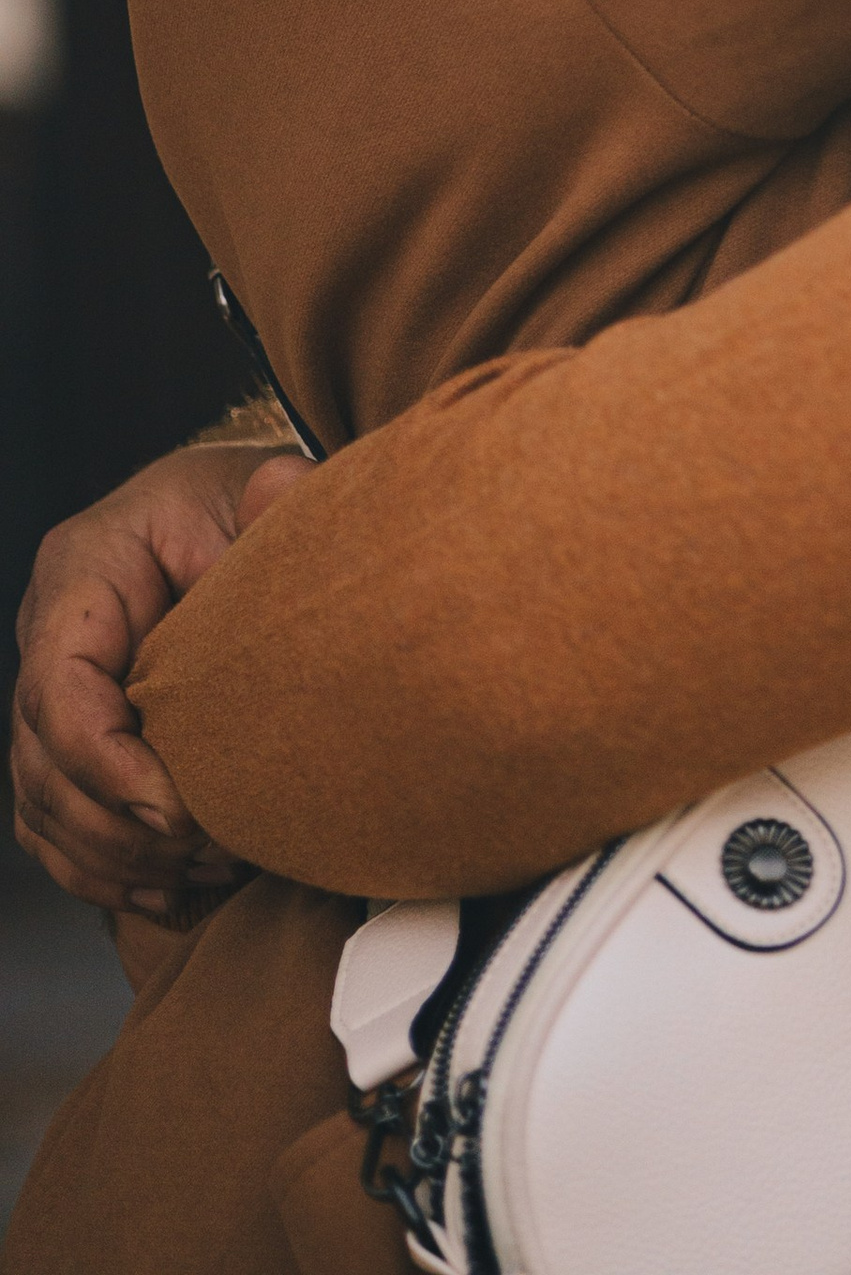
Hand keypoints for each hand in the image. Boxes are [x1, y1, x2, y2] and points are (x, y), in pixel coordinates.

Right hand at [11, 440, 304, 910]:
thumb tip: (278, 493)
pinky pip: (56, 826)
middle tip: (204, 855)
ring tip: (200, 874)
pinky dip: (104, 872)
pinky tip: (170, 894)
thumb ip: (269, 496)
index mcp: (79, 572)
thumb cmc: (235, 500)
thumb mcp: (252, 485)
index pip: (58, 689)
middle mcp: (48, 637)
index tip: (177, 815)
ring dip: (115, 860)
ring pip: (43, 807)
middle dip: (118, 829)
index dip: (106, 765)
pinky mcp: (70, 741)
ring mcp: (52, 693)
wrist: (226, 515)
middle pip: (42, 763)